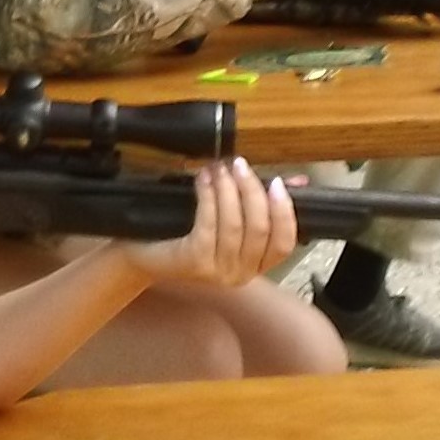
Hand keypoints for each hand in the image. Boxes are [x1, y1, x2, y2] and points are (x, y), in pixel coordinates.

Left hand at [122, 159, 297, 286]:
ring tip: (218, 168)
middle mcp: (241, 275)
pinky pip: (210, 224)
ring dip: (228, 189)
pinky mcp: (196, 263)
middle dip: (251, 190)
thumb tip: (295, 180)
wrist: (143, 256)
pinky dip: (210, 197)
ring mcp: (219, 272)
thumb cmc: (185, 236)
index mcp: (255, 265)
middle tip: (238, 165)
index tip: (276, 182)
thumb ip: (260, 203)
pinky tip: (204, 180)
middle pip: (260, 228)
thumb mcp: (227, 218)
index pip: (284, 243)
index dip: (284, 211)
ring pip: (235, 224)